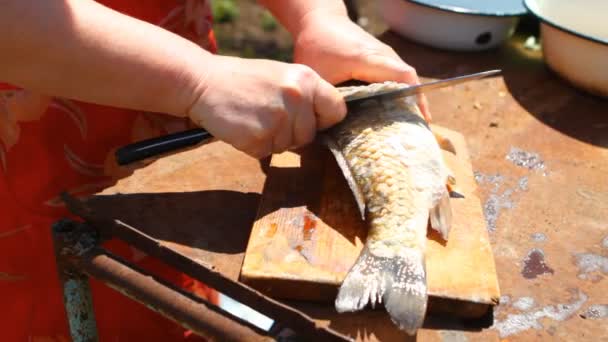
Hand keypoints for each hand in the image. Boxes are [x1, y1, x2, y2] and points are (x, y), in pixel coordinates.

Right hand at [187, 55, 345, 158]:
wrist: (202, 82)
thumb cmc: (242, 80)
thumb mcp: (281, 76)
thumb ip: (305, 96)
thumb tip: (322, 124)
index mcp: (307, 79)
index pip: (337, 110)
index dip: (324, 120)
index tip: (312, 121)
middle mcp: (297, 97)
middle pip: (310, 135)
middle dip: (292, 134)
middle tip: (267, 116)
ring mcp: (279, 118)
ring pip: (287, 147)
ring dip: (271, 140)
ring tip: (252, 117)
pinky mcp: (260, 136)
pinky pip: (265, 153)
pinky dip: (253, 146)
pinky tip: (242, 126)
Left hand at [293, 14, 430, 120]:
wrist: (319, 20)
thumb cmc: (316, 46)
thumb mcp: (318, 76)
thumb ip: (329, 98)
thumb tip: (340, 124)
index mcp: (368, 59)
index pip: (402, 76)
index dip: (413, 98)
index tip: (419, 119)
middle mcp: (383, 54)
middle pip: (409, 80)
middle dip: (415, 104)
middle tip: (416, 130)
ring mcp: (385, 54)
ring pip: (405, 77)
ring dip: (409, 98)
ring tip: (409, 124)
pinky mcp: (382, 56)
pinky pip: (397, 75)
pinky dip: (400, 91)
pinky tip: (394, 109)